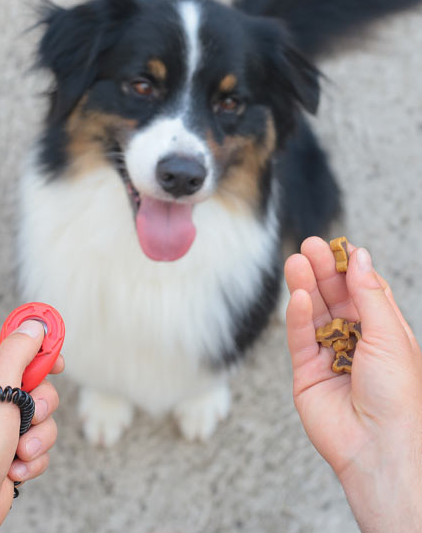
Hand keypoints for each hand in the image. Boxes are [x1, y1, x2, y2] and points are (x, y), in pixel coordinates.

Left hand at [0, 320, 63, 532]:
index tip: (57, 351)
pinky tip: (14, 468)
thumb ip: (18, 352)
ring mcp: (7, 427)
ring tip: (19, 450)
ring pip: (46, 418)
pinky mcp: (16, 453)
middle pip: (40, 383)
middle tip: (32, 411)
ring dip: (38, 437)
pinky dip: (33, 459)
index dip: (39, 345)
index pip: (16, 345)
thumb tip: (34, 325)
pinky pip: (42, 446)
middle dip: (44, 403)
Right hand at [285, 237, 421, 532]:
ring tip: (296, 262)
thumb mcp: (389, 335)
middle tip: (309, 246)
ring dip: (304, 286)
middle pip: (335, 297)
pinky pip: (299, 337)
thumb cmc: (398, 397)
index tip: (338, 245)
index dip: (350, 267)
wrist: (378, 447)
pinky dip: (296, 315)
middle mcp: (355, 341)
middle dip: (323, 271)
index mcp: (383, 332)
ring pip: (313, 313)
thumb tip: (361, 257)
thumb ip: (369, 293)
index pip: (363, 290)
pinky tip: (297, 295)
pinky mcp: (307, 372)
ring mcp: (329, 355)